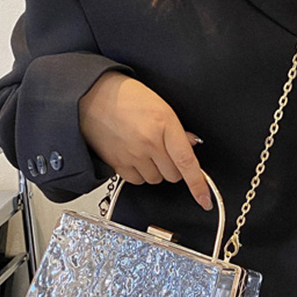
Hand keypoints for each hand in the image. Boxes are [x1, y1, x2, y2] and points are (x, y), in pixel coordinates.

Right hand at [79, 70, 211, 210]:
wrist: (91, 96)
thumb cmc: (125, 96)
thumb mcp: (159, 106)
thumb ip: (177, 130)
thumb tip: (190, 145)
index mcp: (165, 125)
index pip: (188, 162)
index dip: (198, 185)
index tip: (205, 200)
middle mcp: (150, 143)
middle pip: (173, 175)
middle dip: (172, 167)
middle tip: (162, 150)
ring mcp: (133, 155)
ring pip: (156, 180)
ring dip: (155, 170)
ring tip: (143, 149)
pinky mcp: (118, 164)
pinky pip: (137, 181)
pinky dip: (138, 173)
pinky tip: (132, 155)